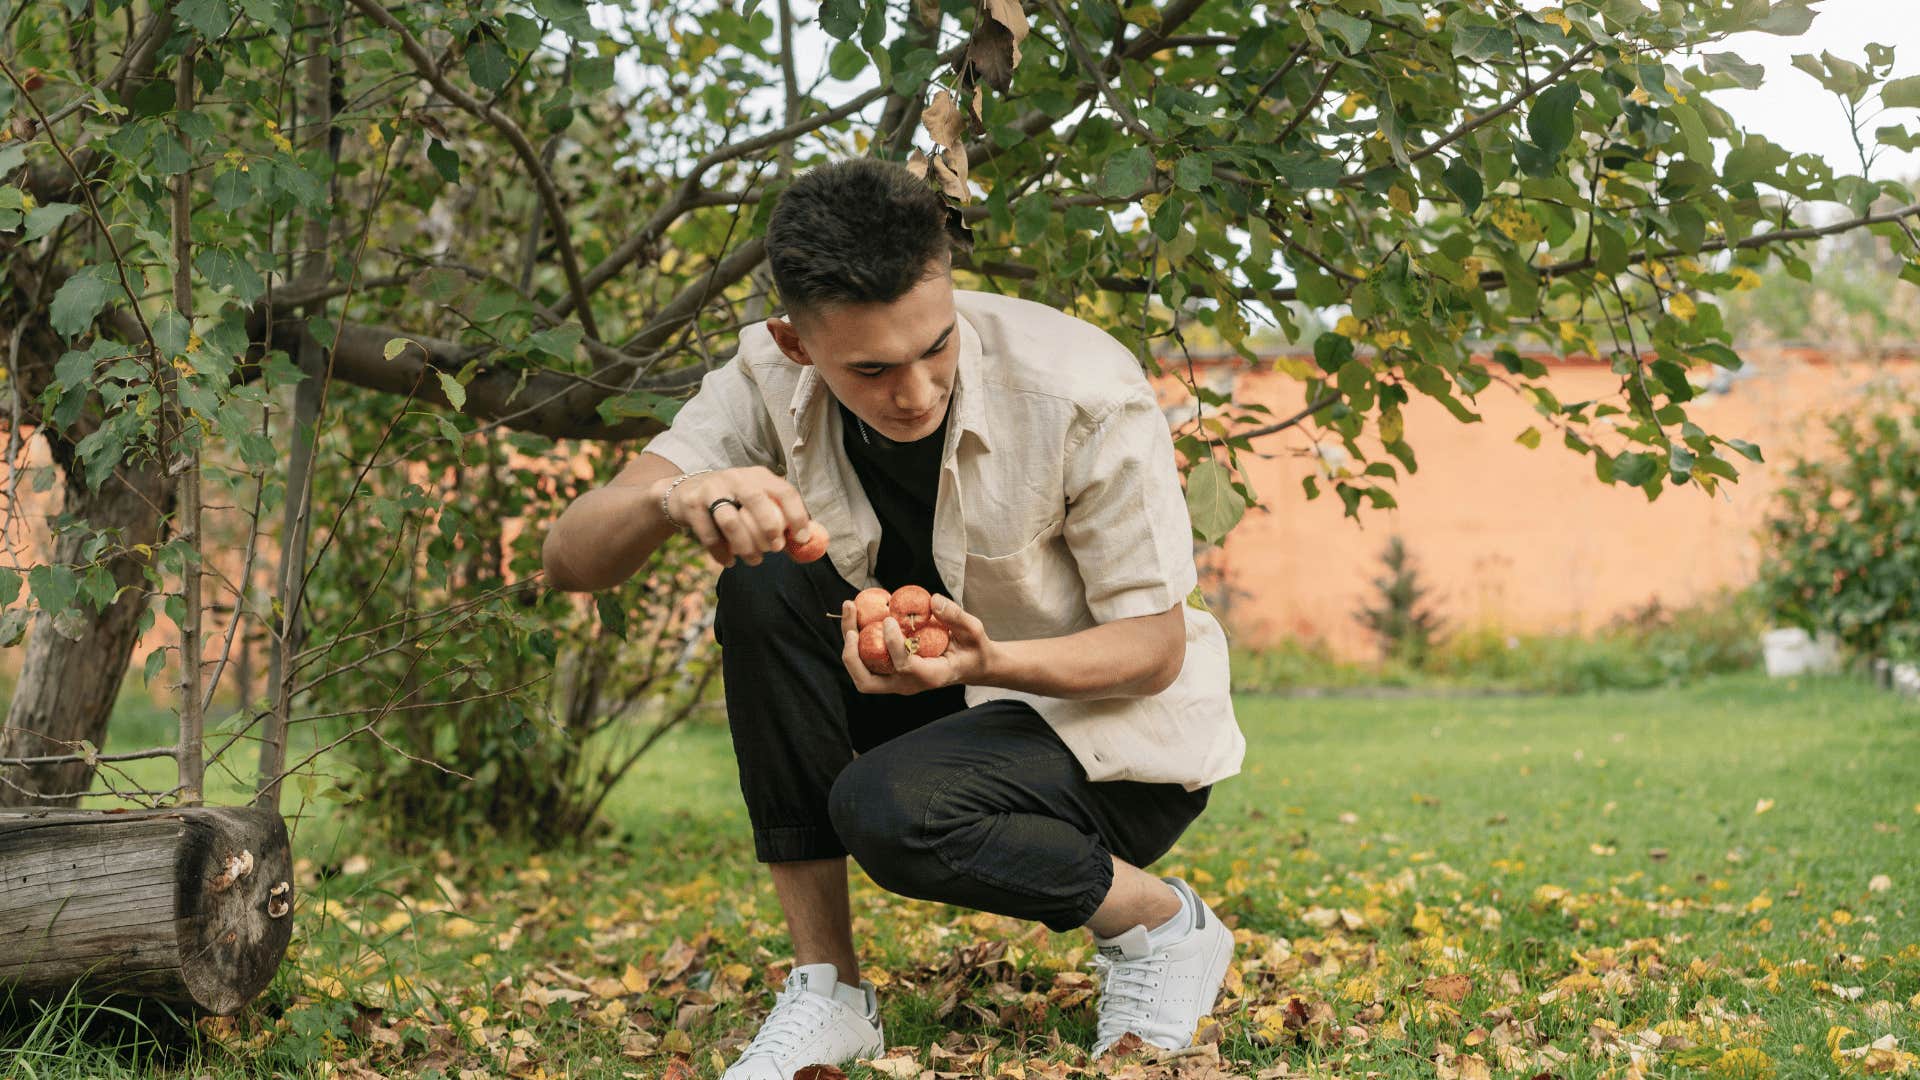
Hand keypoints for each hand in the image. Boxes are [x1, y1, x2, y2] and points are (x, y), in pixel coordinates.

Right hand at [664, 466, 811, 568]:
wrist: (685, 493)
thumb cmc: (731, 502)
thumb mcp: (755, 502)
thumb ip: (778, 518)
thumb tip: (805, 542)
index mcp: (758, 476)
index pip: (784, 491)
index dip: (797, 515)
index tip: (801, 539)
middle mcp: (735, 477)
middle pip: (756, 501)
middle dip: (769, 528)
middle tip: (775, 549)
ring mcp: (711, 489)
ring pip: (731, 522)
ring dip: (745, 547)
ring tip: (754, 561)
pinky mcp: (692, 504)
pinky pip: (709, 535)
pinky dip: (721, 553)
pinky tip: (729, 561)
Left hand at [840, 594, 995, 694]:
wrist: (971, 665)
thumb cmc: (973, 648)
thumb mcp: (974, 630)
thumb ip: (956, 616)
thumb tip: (933, 600)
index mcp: (930, 676)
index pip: (904, 666)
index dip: (892, 644)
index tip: (889, 619)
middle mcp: (908, 684)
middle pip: (867, 681)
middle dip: (852, 655)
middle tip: (851, 626)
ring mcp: (896, 681)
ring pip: (861, 673)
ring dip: (849, 645)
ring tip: (850, 610)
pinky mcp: (891, 672)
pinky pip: (866, 661)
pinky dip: (857, 640)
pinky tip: (859, 614)